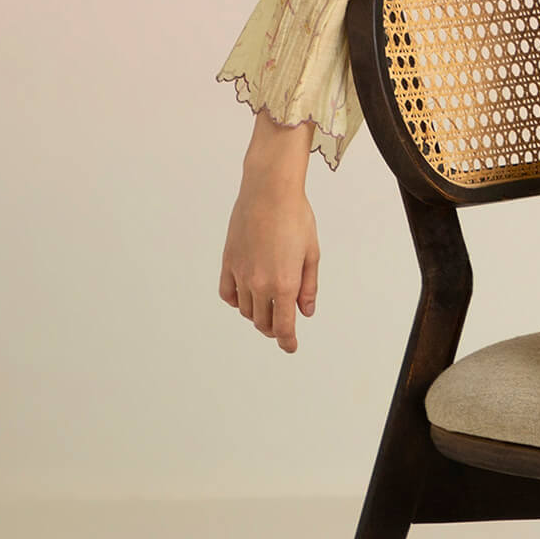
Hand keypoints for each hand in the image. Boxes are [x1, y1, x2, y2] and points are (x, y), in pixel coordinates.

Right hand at [220, 113, 318, 353]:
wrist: (269, 191)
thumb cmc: (296, 217)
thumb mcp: (312, 253)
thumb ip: (308, 287)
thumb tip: (306, 311)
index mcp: (285, 284)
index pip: (284, 327)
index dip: (288, 342)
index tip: (290, 347)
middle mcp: (260, 284)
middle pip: (263, 323)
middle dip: (274, 329)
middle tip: (283, 325)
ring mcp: (241, 274)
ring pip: (246, 310)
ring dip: (258, 314)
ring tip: (269, 305)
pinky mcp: (228, 263)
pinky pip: (228, 294)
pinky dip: (237, 301)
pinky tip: (246, 296)